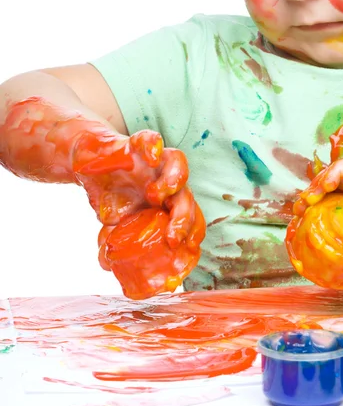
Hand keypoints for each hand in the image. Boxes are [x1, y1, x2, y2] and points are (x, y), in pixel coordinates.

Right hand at [74, 130, 206, 295]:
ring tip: (155, 196)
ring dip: (173, 181)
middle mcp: (164, 181)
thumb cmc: (109, 192)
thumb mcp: (110, 222)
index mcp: (165, 203)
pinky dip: (152, 145)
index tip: (189, 250)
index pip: (189, 216)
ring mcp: (152, 162)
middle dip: (185, 218)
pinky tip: (151, 155)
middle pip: (186, 195)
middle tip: (174, 238)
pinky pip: (150, 139)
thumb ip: (113, 241)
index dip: (193, 232)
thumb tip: (108, 266)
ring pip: (178, 163)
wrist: (86, 159)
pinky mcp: (135, 144)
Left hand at [294, 156, 342, 284]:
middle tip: (297, 217)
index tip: (301, 232)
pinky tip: (325, 187)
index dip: (314, 219)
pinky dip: (332, 173)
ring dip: (316, 186)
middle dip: (309, 202)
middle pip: (327, 193)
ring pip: (332, 177)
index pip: (332, 211)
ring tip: (306, 203)